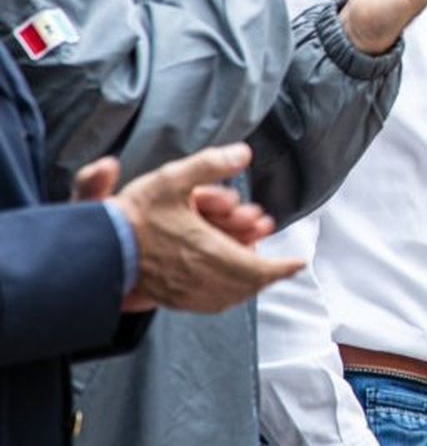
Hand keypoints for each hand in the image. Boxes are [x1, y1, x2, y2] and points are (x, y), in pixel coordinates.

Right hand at [103, 144, 302, 312]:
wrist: (96, 251)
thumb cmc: (132, 216)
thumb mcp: (172, 179)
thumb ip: (211, 164)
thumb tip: (243, 153)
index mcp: (208, 251)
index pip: (258, 267)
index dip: (282, 267)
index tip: (299, 262)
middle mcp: (201, 277)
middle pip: (248, 284)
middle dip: (269, 274)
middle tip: (283, 266)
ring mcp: (185, 292)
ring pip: (230, 297)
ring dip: (249, 286)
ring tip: (260, 273)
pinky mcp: (171, 299)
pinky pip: (209, 304)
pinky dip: (228, 296)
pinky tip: (228, 287)